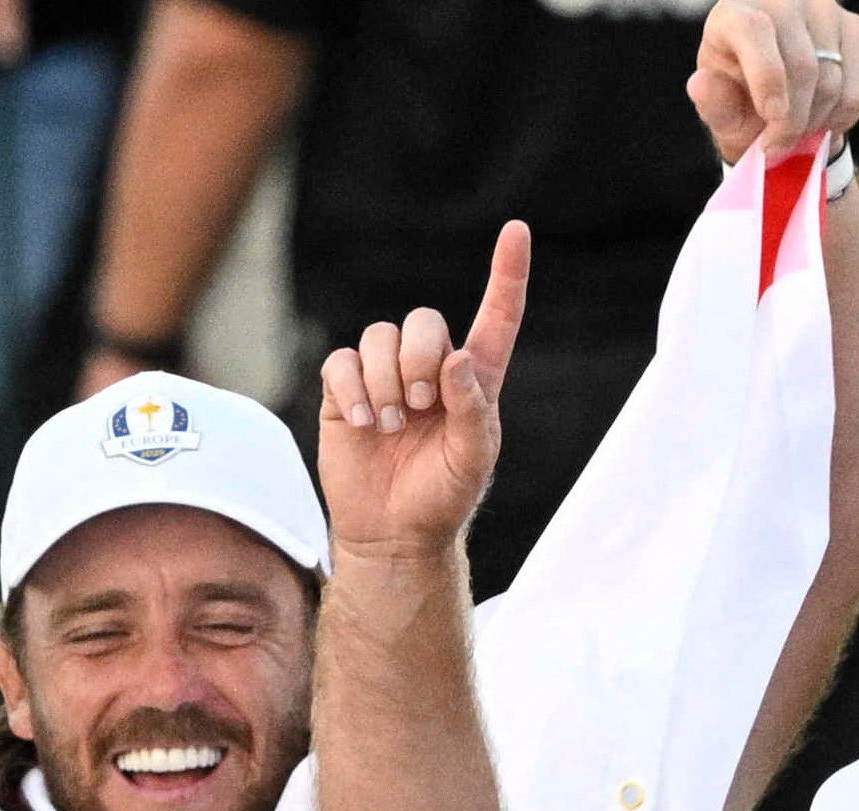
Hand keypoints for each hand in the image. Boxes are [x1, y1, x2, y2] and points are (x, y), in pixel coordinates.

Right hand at [314, 223, 526, 564]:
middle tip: (419, 406)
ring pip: (378, 337)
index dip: (508, 273)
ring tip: (389, 424)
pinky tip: (363, 421)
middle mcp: (430, 367)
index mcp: (475, 377)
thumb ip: (472, 409)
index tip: (517, 230)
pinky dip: (352, 388)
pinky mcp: (346, 393)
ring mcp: (384, 377)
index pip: (497, 314)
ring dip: (384, 380)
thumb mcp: (472, 460)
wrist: (390, 533)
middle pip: (422, 320)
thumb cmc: (442, 497)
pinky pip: (341, 362)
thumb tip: (456, 359)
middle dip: (418, 359)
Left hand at [689, 0, 858, 166]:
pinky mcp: (856, 29)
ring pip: (835, 78)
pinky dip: (845, 113)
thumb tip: (700, 83)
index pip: (756, 32)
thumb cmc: (739, 101)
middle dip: (792, 121)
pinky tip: (824, 121)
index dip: (767, 79)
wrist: (777, 101)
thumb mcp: (719, 107)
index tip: (770, 120)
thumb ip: (712, 100)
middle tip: (778, 148)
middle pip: (803, 65)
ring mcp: (827, 11)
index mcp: (738, 10)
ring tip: (798, 136)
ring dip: (818, 121)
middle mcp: (786, 0)